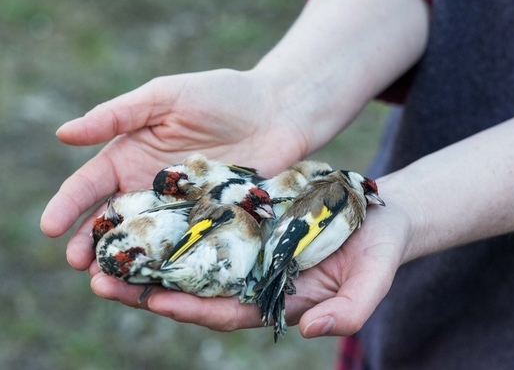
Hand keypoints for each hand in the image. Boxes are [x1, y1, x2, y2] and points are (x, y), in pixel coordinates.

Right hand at [40, 68, 306, 271]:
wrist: (278, 111)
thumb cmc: (222, 96)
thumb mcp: (166, 97)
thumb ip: (118, 115)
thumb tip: (63, 134)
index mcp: (131, 157)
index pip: (90, 186)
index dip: (68, 206)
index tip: (51, 228)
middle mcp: (149, 188)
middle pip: (112, 222)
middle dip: (91, 243)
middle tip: (79, 265)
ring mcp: (180, 210)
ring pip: (144, 242)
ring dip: (124, 262)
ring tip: (108, 282)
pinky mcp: (210, 223)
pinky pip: (184, 248)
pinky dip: (167, 265)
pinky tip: (156, 281)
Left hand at [88, 175, 418, 337]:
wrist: (380, 216)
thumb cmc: (378, 249)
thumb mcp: (373, 278)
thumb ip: (350, 309)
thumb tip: (312, 331)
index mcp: (277, 298)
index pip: (227, 311)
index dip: (192, 309)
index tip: (155, 303)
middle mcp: (254, 278)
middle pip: (195, 289)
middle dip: (150, 290)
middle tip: (102, 279)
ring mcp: (248, 250)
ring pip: (192, 259)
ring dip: (152, 257)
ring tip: (108, 251)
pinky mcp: (247, 222)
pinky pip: (206, 226)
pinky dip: (177, 224)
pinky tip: (149, 213)